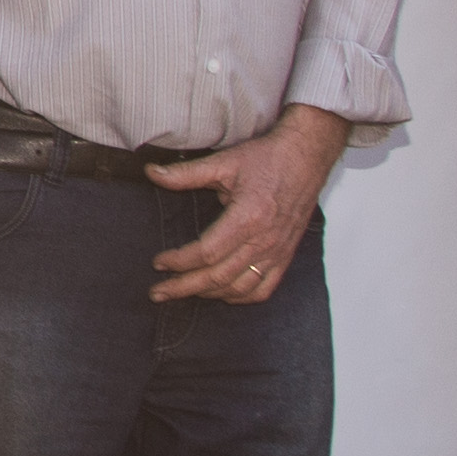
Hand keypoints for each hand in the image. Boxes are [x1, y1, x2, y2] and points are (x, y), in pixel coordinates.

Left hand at [143, 107, 348, 306]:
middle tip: (158, 293)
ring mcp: (277, 252)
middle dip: (184, 287)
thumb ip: (185, 173)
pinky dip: (241, 297)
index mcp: (247, 218)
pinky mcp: (285, 256)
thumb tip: (151, 173)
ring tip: (184, 291)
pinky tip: (222, 294)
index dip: (179, 261)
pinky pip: (264, 288)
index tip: (158, 262)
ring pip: (239, 288)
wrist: (306, 158)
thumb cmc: (268, 159)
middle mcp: (264, 241)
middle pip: (218, 277)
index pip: (206, 252)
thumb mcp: (224, 162)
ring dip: (209, 294)